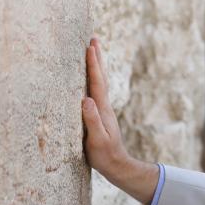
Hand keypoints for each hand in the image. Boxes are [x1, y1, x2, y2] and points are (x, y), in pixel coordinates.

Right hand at [82, 38, 158, 204]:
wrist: (117, 166)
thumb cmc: (105, 156)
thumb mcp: (97, 140)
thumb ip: (92, 121)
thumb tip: (86, 100)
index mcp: (102, 109)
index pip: (97, 82)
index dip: (93, 65)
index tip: (89, 47)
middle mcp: (104, 106)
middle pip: (101, 77)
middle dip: (97, 58)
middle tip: (93, 39)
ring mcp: (103, 110)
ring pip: (99, 83)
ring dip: (96, 66)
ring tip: (92, 51)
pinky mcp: (100, 115)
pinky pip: (96, 91)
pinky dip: (93, 79)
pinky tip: (89, 79)